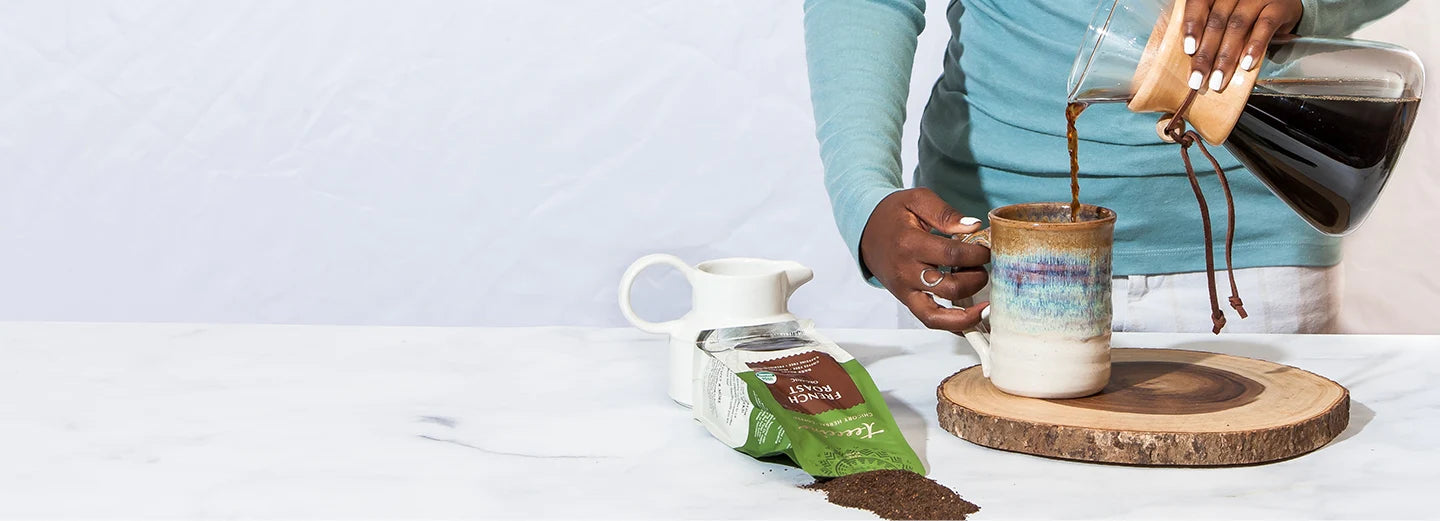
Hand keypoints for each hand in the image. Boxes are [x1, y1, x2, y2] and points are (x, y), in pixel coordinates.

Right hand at [860, 188, 989, 331]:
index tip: (987, 249)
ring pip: (938, 315)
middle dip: (976, 279)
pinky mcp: (905, 300)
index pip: (952, 255)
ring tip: (984, 302)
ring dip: (968, 312)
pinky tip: (972, 320)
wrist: (865, 229)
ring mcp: (904, 290)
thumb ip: (946, 213)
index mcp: (910, 244)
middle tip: (982, 268)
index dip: (977, 255)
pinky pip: (929, 320)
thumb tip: (973, 226)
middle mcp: (906, 272)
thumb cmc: (893, 214)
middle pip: (950, 287)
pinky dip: (952, 326)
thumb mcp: (917, 200)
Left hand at [1183, 0, 1302, 92]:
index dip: (1192, 25)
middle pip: (1217, 22)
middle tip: (1198, 79)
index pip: (1199, 3)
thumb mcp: (1226, 11)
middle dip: (1205, 54)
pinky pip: (1265, 26)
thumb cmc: (1249, 8)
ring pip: (1237, 27)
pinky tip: (1246, 63)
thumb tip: (1192, 58)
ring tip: (1218, 79)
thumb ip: (1210, 26)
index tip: (1189, 49)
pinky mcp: (1278, 6)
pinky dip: (1254, 46)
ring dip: (1226, 57)